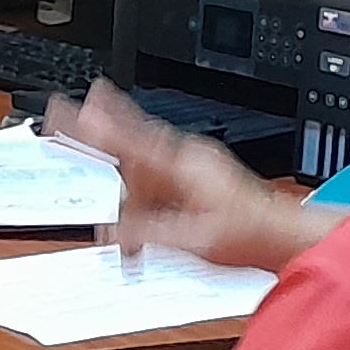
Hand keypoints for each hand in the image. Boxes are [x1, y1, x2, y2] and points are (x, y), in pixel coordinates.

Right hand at [51, 83, 333, 274]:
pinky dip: (139, 173)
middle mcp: (187, 158)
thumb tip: (113, 231)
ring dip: (119, 158)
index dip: (94, 127)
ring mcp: (194, 164)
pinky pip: (158, 167)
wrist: (284, 235)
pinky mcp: (200, 175)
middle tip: (66, 107)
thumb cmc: (249, 235)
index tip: (69, 109)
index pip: (127, 143)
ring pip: (144, 156)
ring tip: (91, 136)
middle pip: (131, 139)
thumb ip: (148, 233)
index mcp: (181, 169)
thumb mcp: (193, 242)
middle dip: (98, 123)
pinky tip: (131, 181)